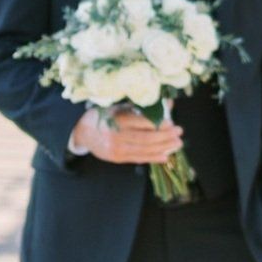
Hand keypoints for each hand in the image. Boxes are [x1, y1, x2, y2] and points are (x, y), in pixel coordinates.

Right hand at [69, 105, 184, 164]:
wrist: (82, 131)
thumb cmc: (104, 116)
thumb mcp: (120, 107)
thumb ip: (142, 107)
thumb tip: (168, 103)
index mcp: (117, 119)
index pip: (140, 122)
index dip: (158, 124)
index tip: (171, 123)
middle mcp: (116, 135)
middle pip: (145, 138)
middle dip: (165, 137)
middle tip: (179, 133)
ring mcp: (116, 148)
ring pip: (143, 150)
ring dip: (163, 148)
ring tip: (177, 144)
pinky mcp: (117, 158)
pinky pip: (138, 159)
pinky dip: (153, 158)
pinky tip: (165, 156)